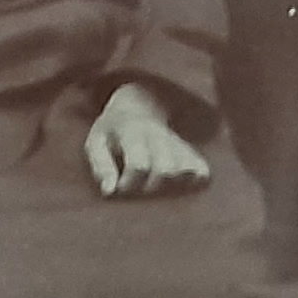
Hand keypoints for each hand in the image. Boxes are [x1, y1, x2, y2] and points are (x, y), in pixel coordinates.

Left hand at [84, 83, 211, 197]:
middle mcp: (160, 136)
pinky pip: (202, 172)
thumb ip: (101, 167)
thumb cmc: (113, 130)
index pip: (139, 165)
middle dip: (149, 188)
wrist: (139, 105)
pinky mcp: (191, 151)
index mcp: (134, 131)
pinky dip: (192, 182)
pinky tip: (174, 183)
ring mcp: (179, 143)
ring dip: (168, 188)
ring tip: (152, 184)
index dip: (128, 184)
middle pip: (166, 171)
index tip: (118, 188)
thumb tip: (110, 192)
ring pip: (186, 173)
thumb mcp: (96, 142)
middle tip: (136, 187)